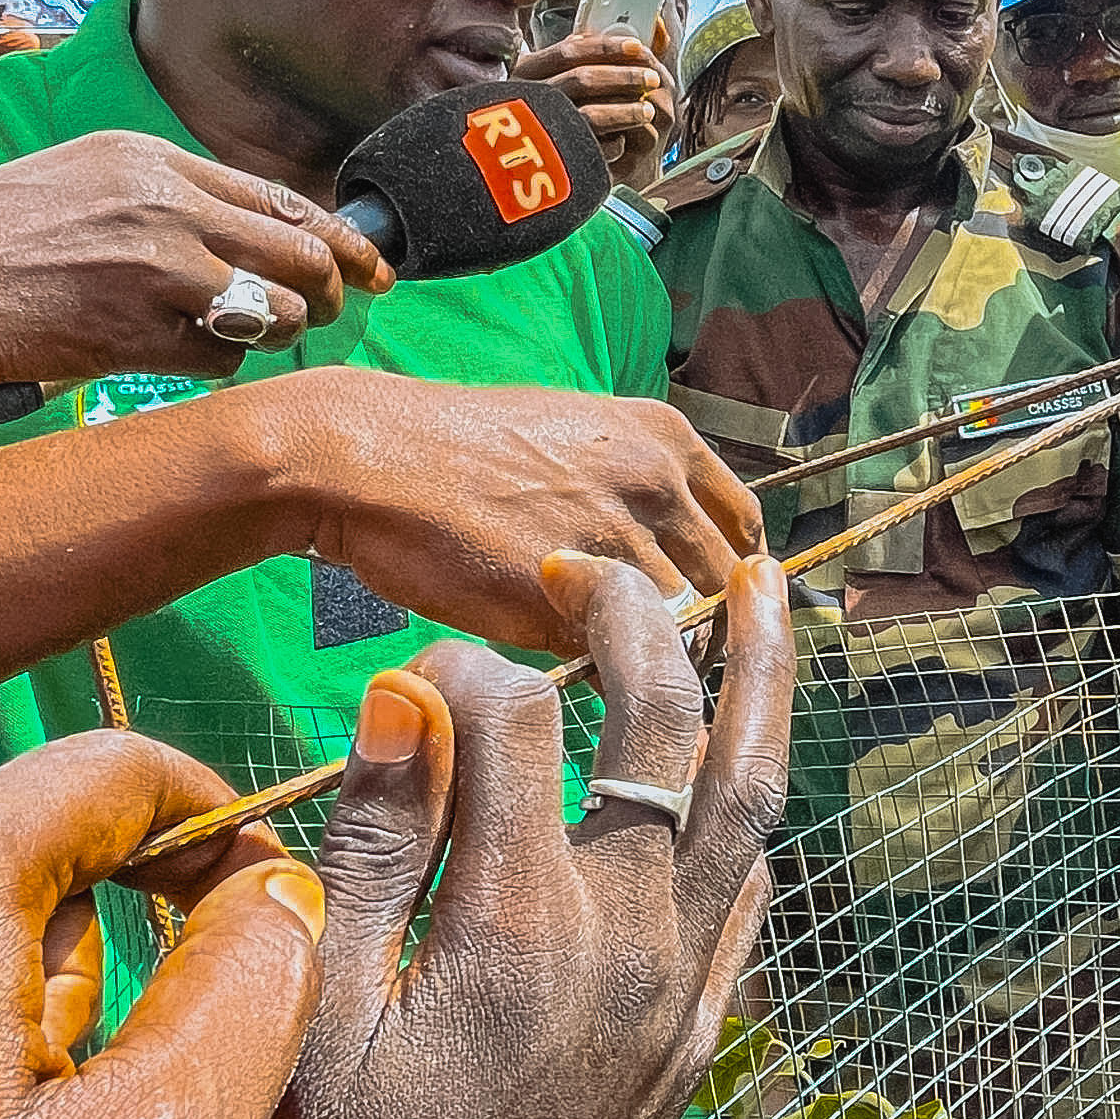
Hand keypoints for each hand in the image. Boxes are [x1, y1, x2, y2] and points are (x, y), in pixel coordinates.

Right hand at [0, 129, 392, 410]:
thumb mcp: (85, 180)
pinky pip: (222, 361)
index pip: (284, 200)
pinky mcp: (137, 333)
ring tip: (244, 341)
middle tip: (330, 315)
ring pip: (275, 310)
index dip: (340, 239)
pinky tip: (180, 360)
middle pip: (302, 252)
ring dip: (275, 335)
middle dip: (331, 291)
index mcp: (156, 162)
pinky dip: (218, 368)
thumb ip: (166, 198)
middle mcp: (168, 206)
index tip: (373, 267)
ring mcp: (157, 270)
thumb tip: (247, 233)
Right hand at [233, 550, 793, 1118]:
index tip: (407, 677)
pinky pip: (751, 890)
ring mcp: (679, 986)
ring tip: (769, 584)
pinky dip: (750, 809)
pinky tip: (739, 766)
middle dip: (637, 620)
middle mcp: (627, 939)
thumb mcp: (312, 1025)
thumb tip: (407, 697)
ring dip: (762, 679)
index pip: (519, 721)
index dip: (462, 669)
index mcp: (519, 926)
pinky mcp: (697, 1031)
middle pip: (667, 727)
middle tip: (595, 561)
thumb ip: (366, 852)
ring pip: (751, 795)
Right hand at [294, 374, 763, 647]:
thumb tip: (665, 548)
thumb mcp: (574, 435)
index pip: (743, 525)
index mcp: (666, 438)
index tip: (712, 607)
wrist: (376, 457)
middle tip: (672, 663)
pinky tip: (587, 683)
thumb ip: (633, 486)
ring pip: (685, 628)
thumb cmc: (460, 450)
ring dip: (665, 663)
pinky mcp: (569, 601)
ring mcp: (619, 540)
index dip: (733, 576)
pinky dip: (612, 680)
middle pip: (727, 585)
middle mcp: (659, 482)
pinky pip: (621, 660)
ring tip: (630, 681)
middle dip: (709, 627)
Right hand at [514, 18, 676, 191]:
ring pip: (591, 116)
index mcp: (526, 73)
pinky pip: (593, 150)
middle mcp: (530, 99)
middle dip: (624, 77)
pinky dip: (614, 144)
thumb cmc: (538, 111)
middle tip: (652, 78)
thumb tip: (618, 36)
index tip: (637, 46)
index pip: (569, 52)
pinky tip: (626, 140)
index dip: (607, 48)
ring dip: (626, 111)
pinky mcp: (555, 161)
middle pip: (583, 80)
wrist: (512, 163)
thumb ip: (574, 57)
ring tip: (648, 111)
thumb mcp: (545, 78)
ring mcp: (540, 131)